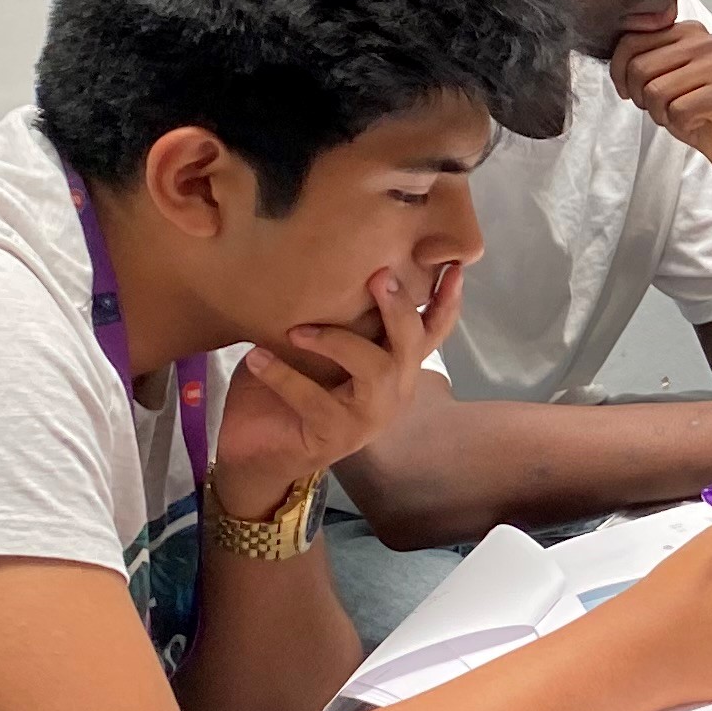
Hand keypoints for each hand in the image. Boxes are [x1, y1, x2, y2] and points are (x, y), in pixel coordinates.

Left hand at [210, 259, 461, 517]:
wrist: (256, 452)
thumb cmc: (287, 390)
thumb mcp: (317, 346)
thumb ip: (339, 317)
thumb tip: (334, 258)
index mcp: (393, 367)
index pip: (431, 333)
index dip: (447, 302)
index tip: (455, 267)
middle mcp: (392, 392)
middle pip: (412, 345)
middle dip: (399, 308)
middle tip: (379, 276)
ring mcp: (369, 418)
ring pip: (378, 371)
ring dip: (337, 343)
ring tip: (297, 331)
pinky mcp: (336, 437)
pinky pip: (316, 401)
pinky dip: (283, 376)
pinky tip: (256, 358)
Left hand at [606, 21, 711, 175]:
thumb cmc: (697, 110)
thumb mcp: (664, 77)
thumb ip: (645, 58)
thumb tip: (617, 57)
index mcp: (687, 31)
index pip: (630, 40)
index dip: (619, 73)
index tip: (630, 90)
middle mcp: (705, 41)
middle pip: (640, 67)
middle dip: (642, 97)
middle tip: (662, 107)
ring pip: (656, 91)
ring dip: (661, 113)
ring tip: (681, 114)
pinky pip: (678, 110)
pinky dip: (681, 125)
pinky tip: (697, 121)